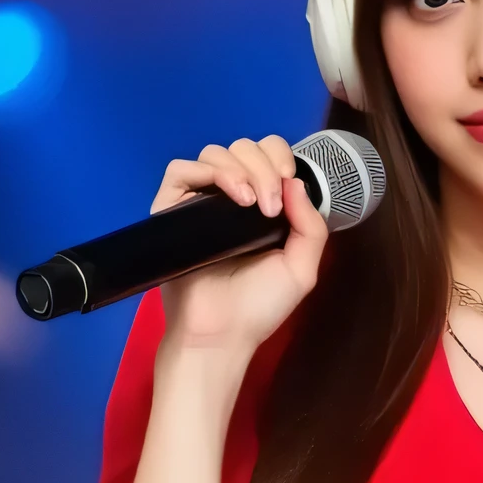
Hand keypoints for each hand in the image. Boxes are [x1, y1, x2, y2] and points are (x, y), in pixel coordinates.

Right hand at [152, 134, 328, 356]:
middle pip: (243, 148)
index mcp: (260, 206)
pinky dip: (207, 172)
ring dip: (241, 169)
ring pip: (215, 153)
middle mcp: (229, 199)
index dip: (279, 157)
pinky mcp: (171, 209)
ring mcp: (199, 202)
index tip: (287, 183)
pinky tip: (230, 197)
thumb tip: (295, 181)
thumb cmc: (259, 307)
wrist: (221, 334)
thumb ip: (310, 226)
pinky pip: (181, 169)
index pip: (266, 155)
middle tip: (269, 207)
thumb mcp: (301, 268)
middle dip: (264, 167)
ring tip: (251, 206)